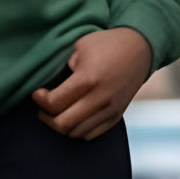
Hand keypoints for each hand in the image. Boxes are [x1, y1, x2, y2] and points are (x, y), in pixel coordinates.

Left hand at [32, 28, 152, 139]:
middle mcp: (101, 98)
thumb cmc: (107, 43)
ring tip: (57, 112)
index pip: (54, 103)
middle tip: (43, 106)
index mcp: (89, 78)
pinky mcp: (117, 115)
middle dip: (46, 117)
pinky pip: (91, 134)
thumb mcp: (81, 46)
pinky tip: (74, 116)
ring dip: (61, 125)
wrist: (141, 47)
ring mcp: (110, 109)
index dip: (40, 100)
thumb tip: (51, 86)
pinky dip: (77, 130)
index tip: (38, 93)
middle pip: (62, 124)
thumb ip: (65, 67)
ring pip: (75, 133)